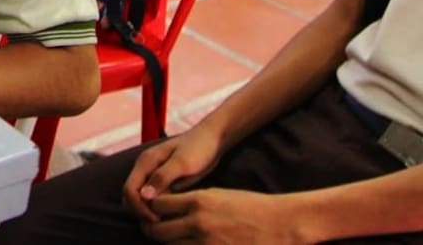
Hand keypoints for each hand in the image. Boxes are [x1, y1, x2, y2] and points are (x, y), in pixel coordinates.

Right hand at [124, 127, 223, 222]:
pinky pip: (155, 199)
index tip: (156, 219)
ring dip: (149, 211)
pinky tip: (173, 214)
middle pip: (131, 196)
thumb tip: (144, 196)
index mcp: (145, 162)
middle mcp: (146, 169)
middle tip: (161, 223)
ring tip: (168, 220)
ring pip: (142, 199)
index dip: (138, 207)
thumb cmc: (198, 148)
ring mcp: (154, 176)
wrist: (213, 139)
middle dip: (141, 212)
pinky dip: (159, 208)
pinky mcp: (164, 182)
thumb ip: (162, 177)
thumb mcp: (182, 163)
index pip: (129, 190)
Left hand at [141, 189, 308, 243]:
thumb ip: (191, 201)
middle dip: (153, 230)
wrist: (281, 224)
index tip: (154, 211)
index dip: (153, 208)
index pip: (158, 204)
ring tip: (173, 239)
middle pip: (157, 230)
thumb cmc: (250, 206)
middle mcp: (198, 223)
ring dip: (168, 243)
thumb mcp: (217, 194)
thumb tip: (167, 207)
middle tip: (155, 229)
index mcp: (198, 201)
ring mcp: (207, 244)